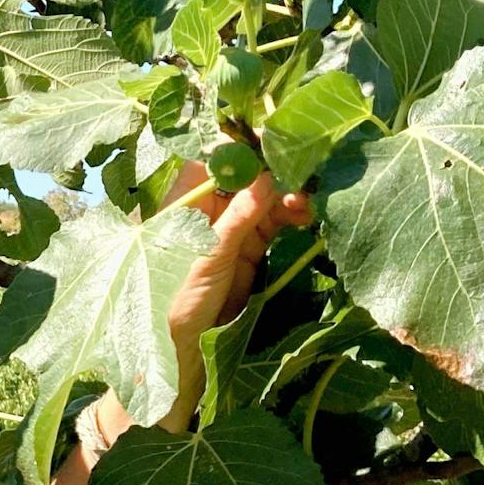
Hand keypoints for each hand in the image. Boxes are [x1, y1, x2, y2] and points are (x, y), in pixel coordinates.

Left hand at [98, 161, 313, 437]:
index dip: (243, 142)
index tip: (277, 134)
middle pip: (245, 170)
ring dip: (290, 190)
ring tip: (310, 197)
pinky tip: (308, 212)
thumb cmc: (174, 301)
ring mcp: (228, 225)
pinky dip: (293, 212)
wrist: (178, 350)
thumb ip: (236, 217)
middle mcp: (205, 207)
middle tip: (308, 163)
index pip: (211, 155)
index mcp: (181, 201)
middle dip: (276, 164)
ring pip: (265, 193)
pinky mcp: (248, 245)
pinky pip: (275, 218)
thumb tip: (265, 176)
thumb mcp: (205, 256)